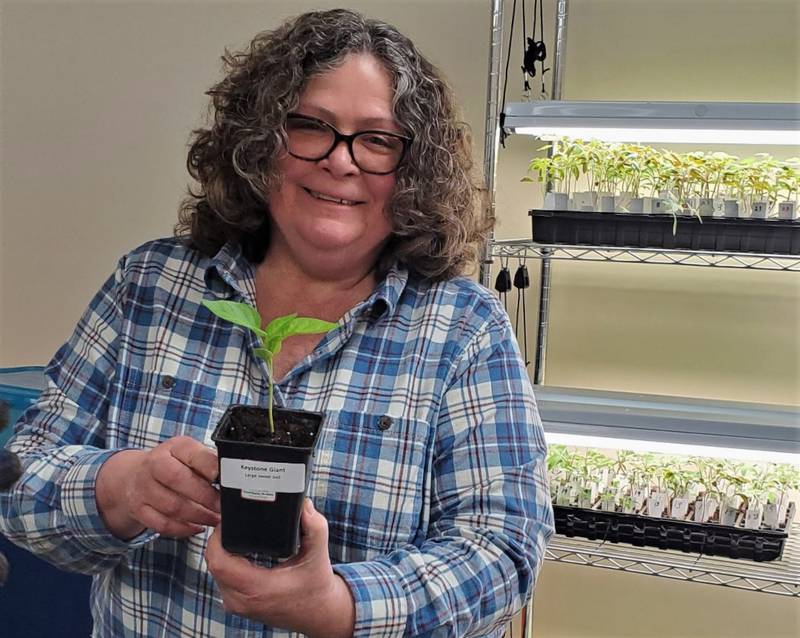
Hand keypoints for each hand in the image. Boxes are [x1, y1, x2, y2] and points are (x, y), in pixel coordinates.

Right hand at [96, 436, 219, 538]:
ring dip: (198, 516)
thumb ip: (208, 461)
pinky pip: (162, 524)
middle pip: (178, 480)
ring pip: (171, 506)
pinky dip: (183, 529)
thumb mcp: (189, 453)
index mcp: (174, 447)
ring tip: (215, 519)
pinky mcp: (139, 510)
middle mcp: (155, 464)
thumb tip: (231, 474)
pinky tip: (198, 527)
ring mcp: (144, 488)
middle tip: (222, 506)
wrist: (133, 475)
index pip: (192, 454)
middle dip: (205, 496)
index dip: (209, 467)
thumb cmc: (172, 464)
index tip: (224, 479)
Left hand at [205, 499, 354, 637]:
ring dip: (221, 551)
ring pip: (214, 572)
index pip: (218, 561)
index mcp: (257, 588)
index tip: (228, 521)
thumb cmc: (316, 586)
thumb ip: (314, 527)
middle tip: (232, 521)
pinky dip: (226, 562)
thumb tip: (304, 505)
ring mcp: (237, 605)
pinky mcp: (236, 605)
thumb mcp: (318, 554)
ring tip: (236, 533)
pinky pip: (221, 579)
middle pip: (213, 564)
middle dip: (219, 540)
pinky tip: (239, 550)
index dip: (217, 538)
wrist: (318, 613)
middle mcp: (242, 600)